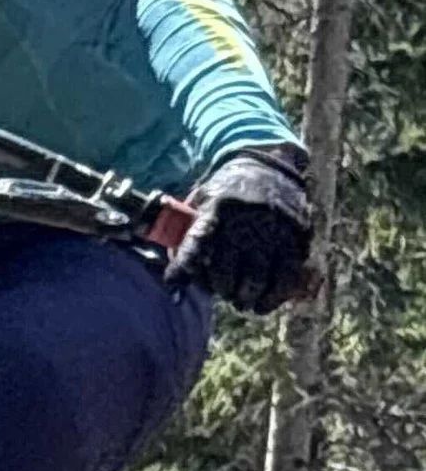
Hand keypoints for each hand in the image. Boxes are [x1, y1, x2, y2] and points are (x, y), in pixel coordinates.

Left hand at [171, 147, 313, 314]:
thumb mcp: (201, 203)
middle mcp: (246, 220)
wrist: (268, 166)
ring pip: (257, 279)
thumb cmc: (226, 195)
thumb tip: (174, 281)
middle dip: (222, 288)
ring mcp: (274, 229)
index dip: (183, 267)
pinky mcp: (297, 236)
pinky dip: (275, 296)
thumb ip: (186, 236)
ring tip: (242, 301)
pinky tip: (265, 303)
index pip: (196, 243)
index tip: (174, 282)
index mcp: (218, 208)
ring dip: (246, 298)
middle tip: (223, 290)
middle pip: (227, 272)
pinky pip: (288, 276)